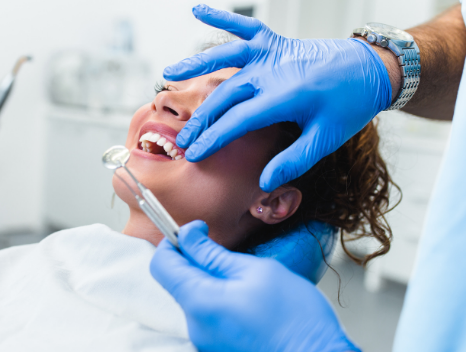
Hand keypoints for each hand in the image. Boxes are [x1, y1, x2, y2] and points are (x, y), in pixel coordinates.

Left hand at [150, 220, 359, 351]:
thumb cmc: (294, 318)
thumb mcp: (254, 271)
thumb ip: (213, 254)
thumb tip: (189, 235)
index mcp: (200, 302)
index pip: (162, 264)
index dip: (174, 241)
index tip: (196, 232)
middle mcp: (195, 326)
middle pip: (178, 281)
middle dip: (196, 260)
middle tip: (227, 253)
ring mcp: (205, 341)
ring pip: (195, 297)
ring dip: (211, 281)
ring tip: (246, 282)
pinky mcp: (217, 348)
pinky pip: (208, 315)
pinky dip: (220, 300)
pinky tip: (248, 301)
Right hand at [166, 4, 390, 191]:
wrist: (370, 68)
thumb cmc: (350, 104)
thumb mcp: (326, 138)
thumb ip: (294, 160)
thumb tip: (265, 181)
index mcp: (285, 96)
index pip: (238, 121)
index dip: (213, 138)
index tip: (194, 153)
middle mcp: (272, 71)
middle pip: (225, 94)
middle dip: (201, 118)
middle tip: (181, 139)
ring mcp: (272, 53)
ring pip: (226, 57)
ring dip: (196, 64)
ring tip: (168, 73)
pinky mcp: (275, 41)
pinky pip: (245, 27)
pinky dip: (222, 18)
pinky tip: (198, 10)